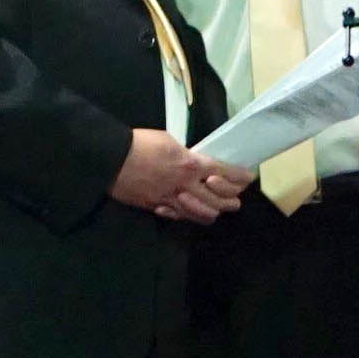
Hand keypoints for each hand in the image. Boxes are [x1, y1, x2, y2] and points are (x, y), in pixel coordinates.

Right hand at [108, 129, 247, 224]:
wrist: (110, 158)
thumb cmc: (139, 143)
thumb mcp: (168, 141)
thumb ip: (185, 156)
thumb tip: (191, 161)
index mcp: (191, 165)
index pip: (226, 174)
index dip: (241, 177)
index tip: (248, 177)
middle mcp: (186, 185)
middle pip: (220, 201)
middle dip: (232, 200)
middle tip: (235, 199)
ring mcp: (170, 199)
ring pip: (202, 214)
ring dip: (212, 211)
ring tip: (214, 208)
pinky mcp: (155, 207)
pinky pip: (178, 216)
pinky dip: (186, 214)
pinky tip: (187, 210)